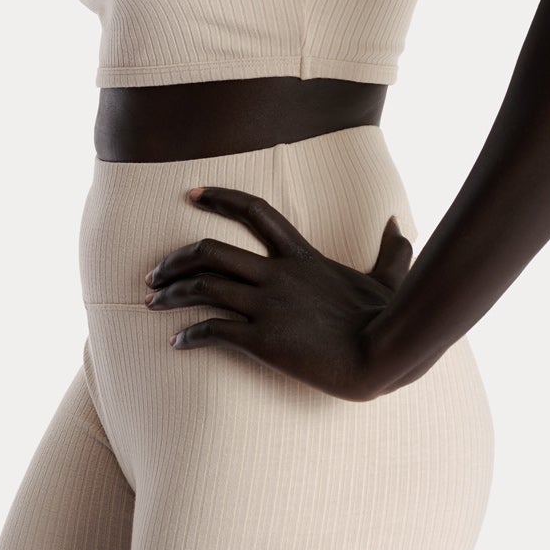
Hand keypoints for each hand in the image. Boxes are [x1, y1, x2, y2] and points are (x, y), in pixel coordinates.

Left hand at [144, 184, 436, 401]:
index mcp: (301, 255)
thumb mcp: (389, 277)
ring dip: (171, 294)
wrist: (381, 355)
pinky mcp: (263, 339)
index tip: (191, 193)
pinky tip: (177, 342)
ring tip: (152, 303)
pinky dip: (189, 334)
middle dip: (175, 259)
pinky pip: (213, 330)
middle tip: (153, 273)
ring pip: (203, 287)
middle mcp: (277, 274)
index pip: (254, 211)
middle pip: (210, 251)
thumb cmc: (386, 319)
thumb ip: (392, 249)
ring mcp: (268, 305)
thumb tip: (398, 222)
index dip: (220, 197)